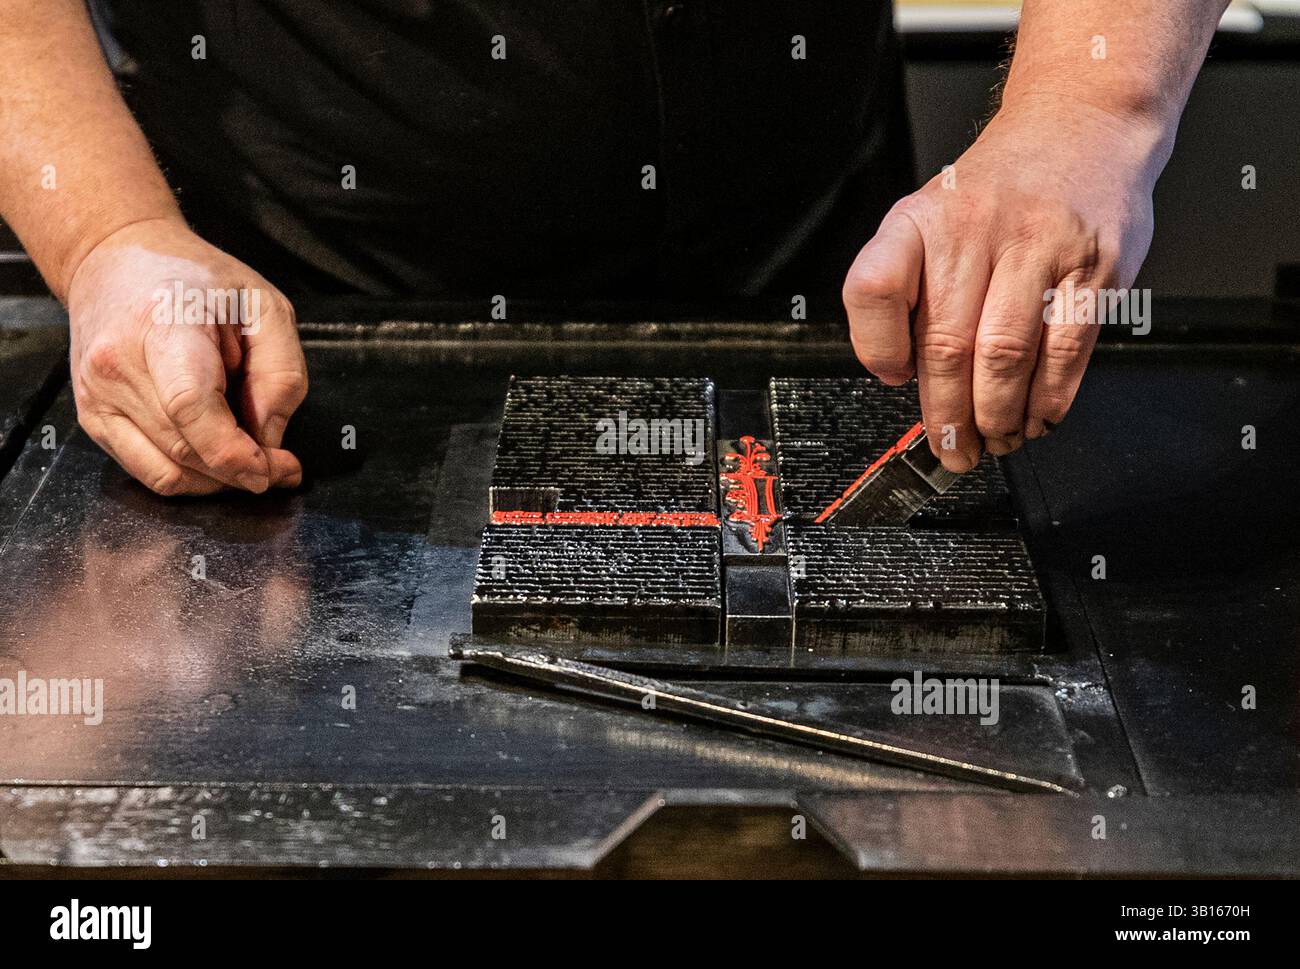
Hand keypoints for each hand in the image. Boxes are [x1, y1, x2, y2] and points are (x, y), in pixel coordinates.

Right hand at [67, 217, 307, 494]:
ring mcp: (98, 396)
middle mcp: (118, 366)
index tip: (272, 468)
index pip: (190, 405)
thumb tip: (268, 439)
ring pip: (167, 472)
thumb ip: (280, 373)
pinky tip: (216, 459)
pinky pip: (148, 471)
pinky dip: (190, 478)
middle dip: (241, 471)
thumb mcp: (264, 306)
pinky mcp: (93, 417)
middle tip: (282, 466)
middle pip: (184, 449)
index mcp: (163, 326)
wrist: (116, 261)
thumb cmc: (197, 281)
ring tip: (253, 460)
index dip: (233, 452)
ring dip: (218, 481)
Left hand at [843, 97, 1161, 469]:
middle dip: (947, 413)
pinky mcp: (1094, 266)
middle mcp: (974, 229)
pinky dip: (1050, 397)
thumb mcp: (929, 217)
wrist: (1081, 127)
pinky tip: (1038, 415)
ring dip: (997, 414)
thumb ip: (907, 287)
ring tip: (995, 439)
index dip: (878, 347)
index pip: (874, 287)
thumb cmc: (997, 192)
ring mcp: (1037, 245)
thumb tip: (900, 375)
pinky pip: (1066, 348)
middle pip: (946, 342)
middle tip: (952, 447)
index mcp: (919, 221)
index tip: (895, 380)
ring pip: (1005, 354)